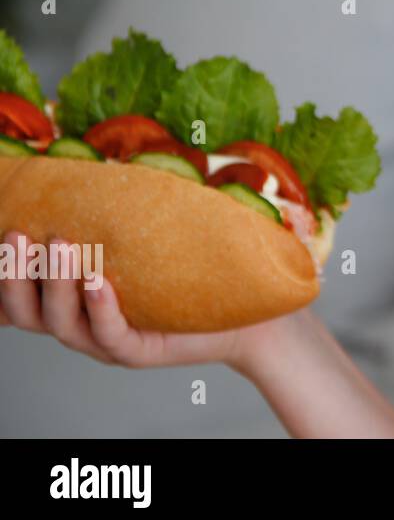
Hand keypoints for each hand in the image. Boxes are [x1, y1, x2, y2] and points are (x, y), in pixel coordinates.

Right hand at [0, 229, 292, 372]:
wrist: (243, 315)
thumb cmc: (190, 276)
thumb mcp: (149, 244)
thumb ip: (123, 220)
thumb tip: (108, 165)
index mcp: (75, 304)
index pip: (22, 299)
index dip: (2, 280)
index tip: (0, 242)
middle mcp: (83, 326)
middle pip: (29, 314)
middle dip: (17, 277)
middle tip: (18, 237)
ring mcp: (108, 344)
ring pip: (62, 325)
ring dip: (56, 284)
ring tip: (61, 247)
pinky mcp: (139, 353)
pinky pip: (110, 335)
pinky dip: (99, 307)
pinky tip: (97, 282)